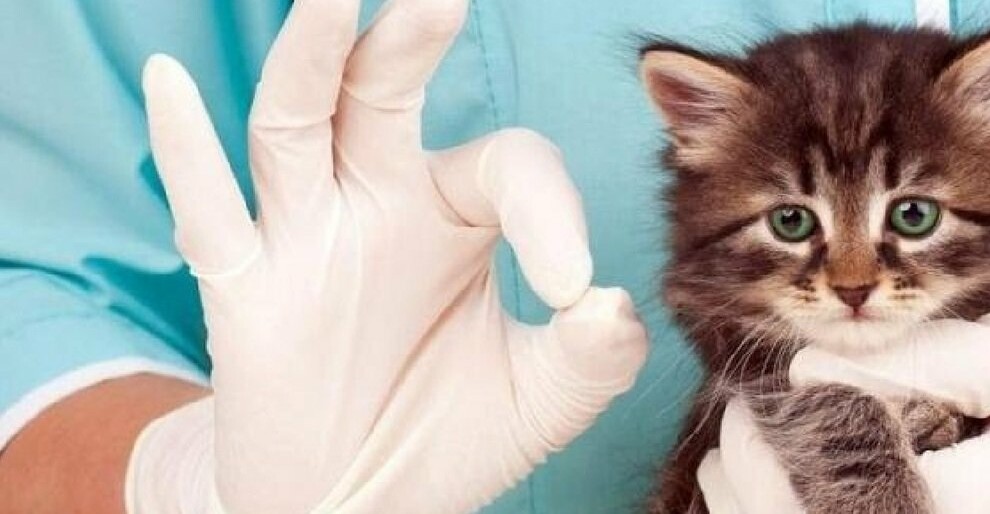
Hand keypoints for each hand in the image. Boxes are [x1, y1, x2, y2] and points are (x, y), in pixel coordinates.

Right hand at [124, 1, 647, 511]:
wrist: (359, 506)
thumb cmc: (450, 434)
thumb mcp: (542, 398)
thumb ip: (592, 356)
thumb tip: (611, 305)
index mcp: (458, 214)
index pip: (510, 167)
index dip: (548, 213)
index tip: (573, 291)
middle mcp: (379, 202)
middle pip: (384, 95)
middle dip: (407, 41)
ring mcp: (306, 236)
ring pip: (297, 126)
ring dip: (311, 61)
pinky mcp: (244, 290)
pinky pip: (210, 214)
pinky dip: (184, 150)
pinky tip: (171, 86)